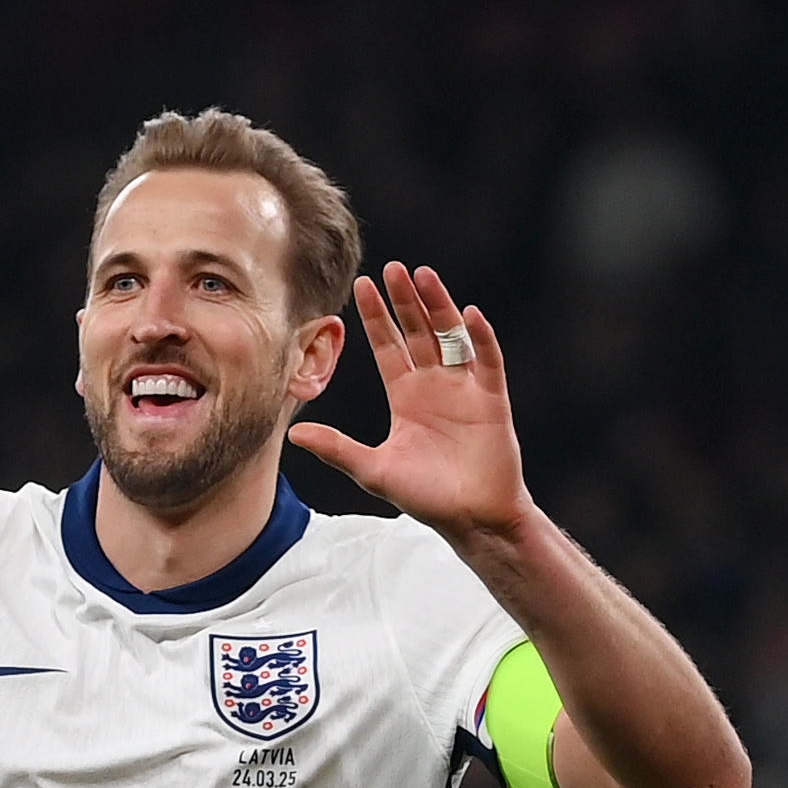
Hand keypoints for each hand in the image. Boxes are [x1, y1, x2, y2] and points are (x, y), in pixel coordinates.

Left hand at [289, 263, 535, 540]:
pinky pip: (488, 362)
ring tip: (424, 276)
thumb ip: (337, 448)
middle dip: (405, 301)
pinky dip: (481, 338)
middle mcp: (435, 385)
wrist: (471, 519)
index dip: (376, 316)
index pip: (388, 345)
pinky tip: (469, 315)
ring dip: (439, 307)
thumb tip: (295, 433)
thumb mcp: (372, 469)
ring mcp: (465, 389)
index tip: (362, 285)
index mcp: (406, 396)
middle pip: (418, 332)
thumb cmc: (426, 496)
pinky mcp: (491, 401)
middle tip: (392, 268)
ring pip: (452, 337)